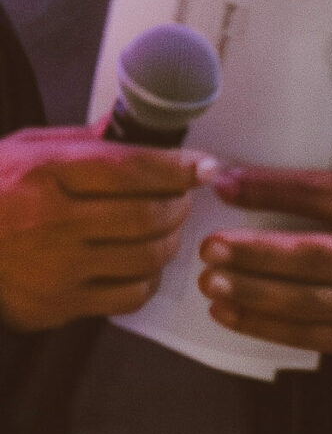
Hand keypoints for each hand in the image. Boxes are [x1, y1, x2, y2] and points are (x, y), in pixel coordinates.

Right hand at [0, 127, 208, 332]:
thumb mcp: (26, 150)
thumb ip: (87, 141)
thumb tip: (144, 127)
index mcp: (43, 175)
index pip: (131, 169)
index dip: (177, 168)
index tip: (202, 166)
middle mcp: (49, 225)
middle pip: (148, 216)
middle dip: (178, 204)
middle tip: (180, 197)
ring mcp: (52, 271)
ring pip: (147, 258)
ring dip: (169, 239)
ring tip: (162, 226)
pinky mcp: (54, 307)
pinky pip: (128, 296)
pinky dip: (147, 277)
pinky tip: (139, 261)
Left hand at [201, 169, 331, 354]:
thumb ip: (320, 192)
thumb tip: (238, 184)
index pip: (324, 195)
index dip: (271, 189)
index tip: (223, 185)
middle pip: (312, 255)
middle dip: (256, 252)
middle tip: (211, 247)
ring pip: (304, 301)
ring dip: (251, 292)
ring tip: (210, 281)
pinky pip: (305, 334)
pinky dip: (261, 324)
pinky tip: (226, 311)